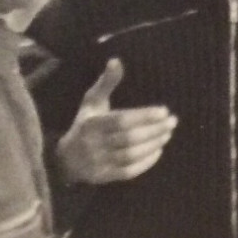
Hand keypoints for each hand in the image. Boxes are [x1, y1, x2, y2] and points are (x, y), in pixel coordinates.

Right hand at [56, 58, 176, 184]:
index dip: (144, 116)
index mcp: (90, 123)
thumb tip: (116, 60)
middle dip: (154, 130)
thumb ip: (107, 83)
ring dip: (153, 144)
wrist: (66, 159)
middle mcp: (93, 144)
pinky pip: (128, 171)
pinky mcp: (104, 177)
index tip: (164, 110)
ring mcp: (98, 162)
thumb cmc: (85, 123)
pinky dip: (146, 162)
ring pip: (130, 155)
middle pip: (129, 138)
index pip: (121, 120)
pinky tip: (158, 150)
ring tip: (167, 134)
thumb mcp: (92, 101)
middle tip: (172, 122)